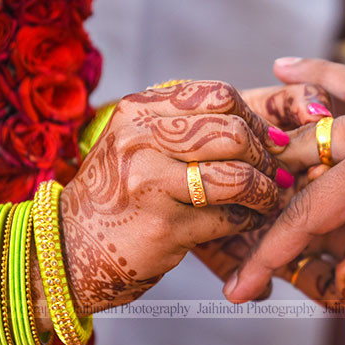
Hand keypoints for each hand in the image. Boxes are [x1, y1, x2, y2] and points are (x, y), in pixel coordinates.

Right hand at [60, 81, 284, 312]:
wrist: (69, 248)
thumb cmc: (118, 194)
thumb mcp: (137, 143)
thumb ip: (185, 126)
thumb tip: (265, 130)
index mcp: (137, 111)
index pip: (218, 96)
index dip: (254, 118)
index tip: (267, 140)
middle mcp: (140, 140)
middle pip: (234, 133)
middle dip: (265, 156)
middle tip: (275, 172)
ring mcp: (150, 184)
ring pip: (238, 176)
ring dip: (264, 191)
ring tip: (268, 198)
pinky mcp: (164, 227)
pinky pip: (229, 218)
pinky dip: (248, 220)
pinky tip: (248, 222)